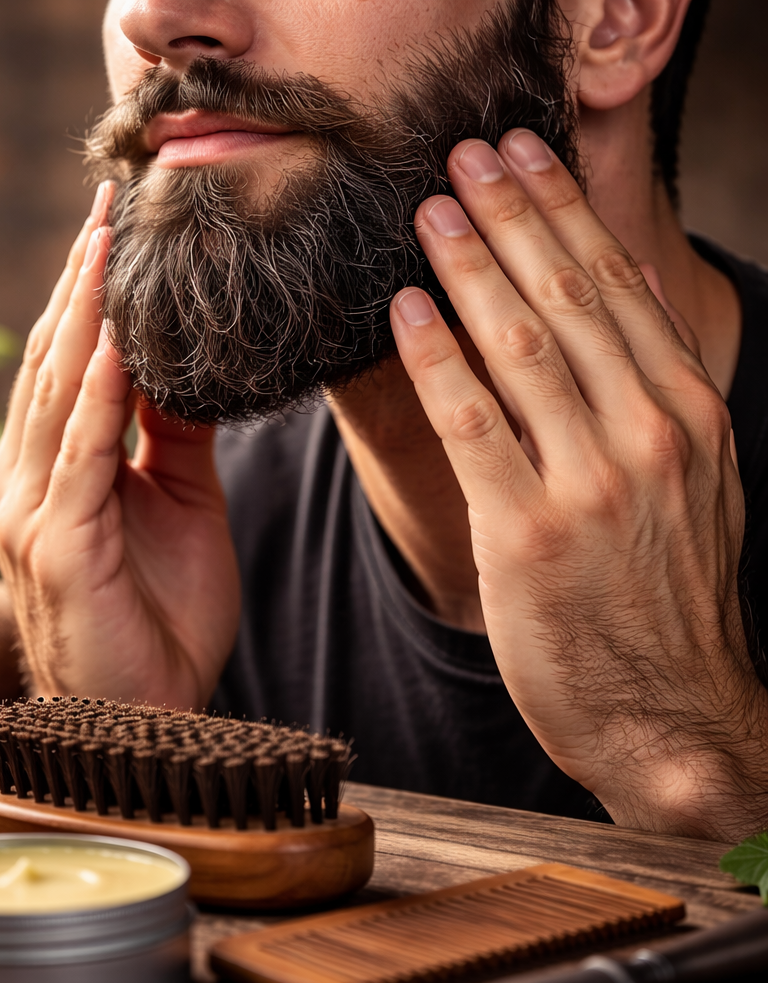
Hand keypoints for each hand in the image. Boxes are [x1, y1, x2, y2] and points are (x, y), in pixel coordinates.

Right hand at [0, 184, 239, 709]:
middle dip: (83, 282)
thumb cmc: (159, 613)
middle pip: (53, 361)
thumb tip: (187, 360)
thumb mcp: (178, 501)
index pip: (65, 362)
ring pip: (59, 394)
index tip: (116, 223)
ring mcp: (31, 513)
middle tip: (110, 204)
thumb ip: (172, 431)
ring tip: (109, 245)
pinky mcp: (58, 545)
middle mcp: (23, 481)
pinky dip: (100, 396)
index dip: (88, 292)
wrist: (152, 711)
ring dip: (87, 317)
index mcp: (47, 470)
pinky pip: (82, 455)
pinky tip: (121, 346)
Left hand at [390, 131, 767, 839]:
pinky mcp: (527, 534)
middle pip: (570, 295)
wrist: (667, 713)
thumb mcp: (688, 486)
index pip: (619, 286)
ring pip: (521, 344)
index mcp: (688, 413)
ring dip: (469, 265)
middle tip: (467, 157)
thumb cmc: (663, 598)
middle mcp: (650, 434)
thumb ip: (648, 400)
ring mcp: (592, 482)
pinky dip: (436, 356)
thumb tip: (607, 315)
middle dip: (513, 214)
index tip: (527, 159)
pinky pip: (473, 421)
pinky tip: (406, 309)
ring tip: (429, 212)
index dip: (566, 212)